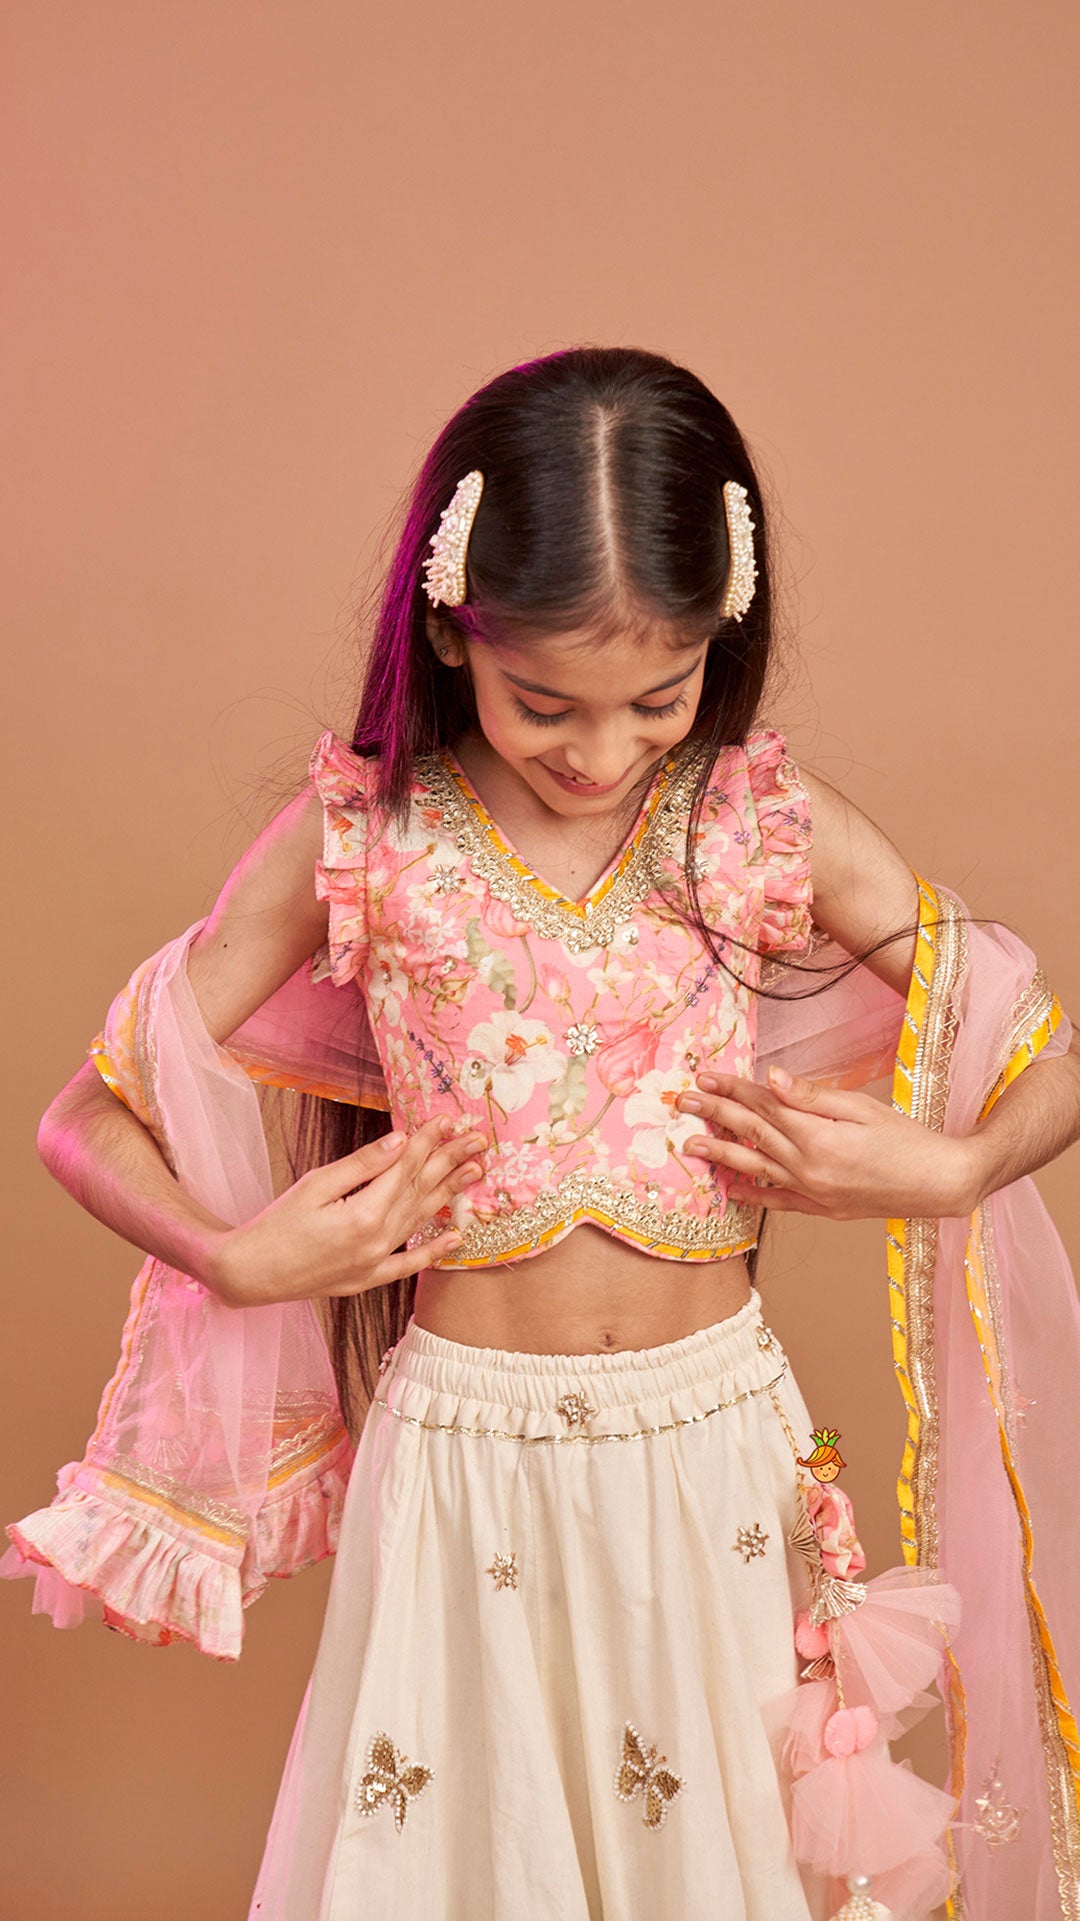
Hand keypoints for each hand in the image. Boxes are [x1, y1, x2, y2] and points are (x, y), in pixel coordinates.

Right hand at [207, 1118, 484, 1305]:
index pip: (406, 1169)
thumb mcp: (315, 1184)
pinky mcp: (367, 1280)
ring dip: (448, 1195)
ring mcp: (375, 1264)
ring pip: (420, 1221)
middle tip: (477, 1140)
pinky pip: (409, 1264)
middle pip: (420, 1192)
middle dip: (449, 1161)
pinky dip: (433, 1250)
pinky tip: (456, 1237)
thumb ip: (362, 1164)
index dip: (427, 1141)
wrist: (249, 1273)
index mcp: (363, 1214)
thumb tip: (401, 1140)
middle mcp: (377, 1242)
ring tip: (474, 1172)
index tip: (446, 1120)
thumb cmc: (276, 1223)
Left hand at [677, 1066, 978, 1220]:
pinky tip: (732, 1188)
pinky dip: (754, 1193)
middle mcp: (808, 1168)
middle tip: (682, 1104)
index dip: (731, 1091)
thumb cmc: (908, 1139)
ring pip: (757, 1168)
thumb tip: (768, 1078)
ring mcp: (813, 1193)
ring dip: (721, 1155)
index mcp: (817, 1137)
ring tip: (691, 1146)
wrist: (941, 1184)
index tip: (704, 1078)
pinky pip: (778, 1201)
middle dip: (714, 1116)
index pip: (763, 1107)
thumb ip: (811, 1096)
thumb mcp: (862, 1108)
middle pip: (752, 1135)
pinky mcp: (822, 1209)